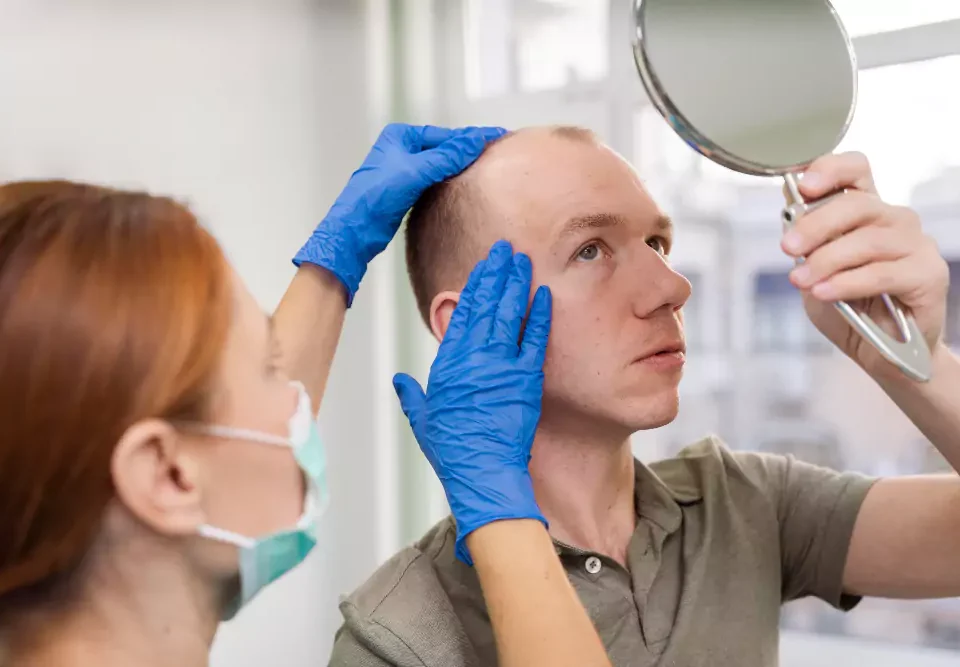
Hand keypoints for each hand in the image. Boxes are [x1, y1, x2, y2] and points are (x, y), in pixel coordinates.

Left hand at [294, 123, 505, 304]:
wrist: (354, 231)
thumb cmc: (376, 197)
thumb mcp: (415, 172)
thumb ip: (446, 156)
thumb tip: (476, 141)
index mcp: (400, 136)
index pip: (445, 135)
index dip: (472, 137)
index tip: (499, 136)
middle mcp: (402, 149)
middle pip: (444, 148)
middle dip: (469, 151)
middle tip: (499, 151)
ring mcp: (404, 170)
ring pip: (441, 165)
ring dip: (461, 166)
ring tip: (489, 166)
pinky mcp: (406, 191)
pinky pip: (435, 180)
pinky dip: (451, 180)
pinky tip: (467, 183)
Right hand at [392, 240, 550, 564]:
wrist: (483, 472)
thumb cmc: (452, 450)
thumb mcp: (423, 419)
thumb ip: (411, 394)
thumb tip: (399, 380)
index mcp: (447, 363)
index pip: (461, 314)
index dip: (473, 286)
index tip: (482, 268)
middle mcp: (473, 358)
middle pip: (486, 304)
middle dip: (497, 273)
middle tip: (506, 249)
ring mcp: (501, 365)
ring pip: (509, 313)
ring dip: (516, 283)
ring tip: (522, 259)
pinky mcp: (526, 378)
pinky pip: (534, 338)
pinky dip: (539, 314)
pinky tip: (543, 293)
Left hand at [781, 152, 949, 377]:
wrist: (880, 354)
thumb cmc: (848, 310)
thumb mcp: (814, 274)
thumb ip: (805, 247)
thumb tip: (789, 219)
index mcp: (866, 212)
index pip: (856, 171)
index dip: (831, 169)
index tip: (803, 185)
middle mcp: (894, 220)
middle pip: (857, 204)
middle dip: (815, 225)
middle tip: (788, 248)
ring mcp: (916, 245)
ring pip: (868, 240)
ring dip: (827, 260)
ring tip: (802, 280)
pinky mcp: (928, 274)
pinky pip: (883, 272)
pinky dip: (847, 282)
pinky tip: (825, 292)